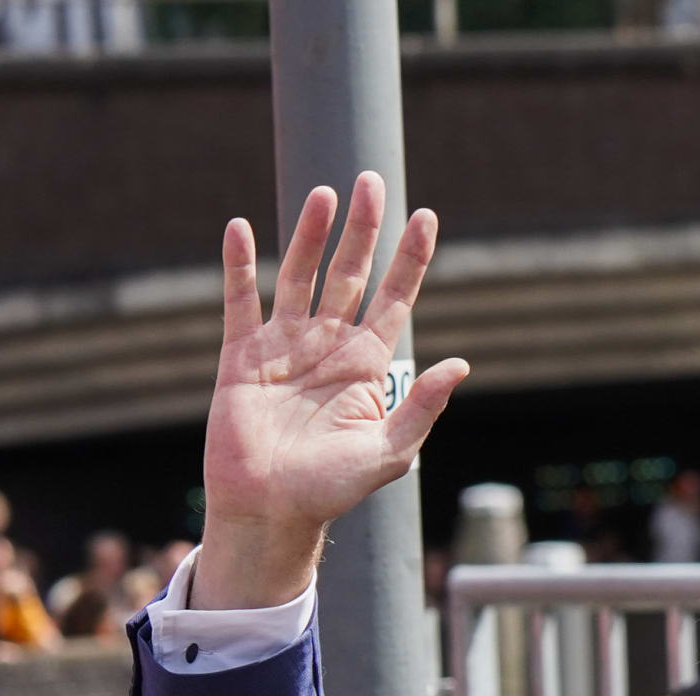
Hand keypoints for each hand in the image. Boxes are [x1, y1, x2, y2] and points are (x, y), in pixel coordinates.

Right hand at [199, 176, 468, 608]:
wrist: (271, 511)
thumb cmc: (332, 489)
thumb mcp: (389, 450)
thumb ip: (421, 406)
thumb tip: (461, 364)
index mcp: (367, 365)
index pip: (394, 299)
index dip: (410, 259)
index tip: (425, 216)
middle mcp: (328, 346)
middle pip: (349, 273)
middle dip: (361, 230)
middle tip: (370, 181)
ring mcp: (284, 346)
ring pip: (298, 275)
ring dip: (308, 234)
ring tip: (322, 193)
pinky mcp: (241, 355)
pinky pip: (240, 301)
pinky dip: (239, 265)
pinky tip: (240, 227)